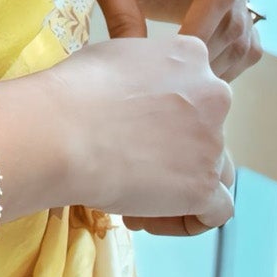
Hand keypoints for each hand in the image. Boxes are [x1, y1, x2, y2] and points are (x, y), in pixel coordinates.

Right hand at [45, 33, 233, 233]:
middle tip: (129, 168)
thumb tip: (135, 95)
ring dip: (182, 186)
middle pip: (206, 132)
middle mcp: (213, 94)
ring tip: (136, 201)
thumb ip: (142, 75)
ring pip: (215, 171)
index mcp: (192, 57)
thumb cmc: (73, 90)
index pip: (196, 92)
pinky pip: (216, 211)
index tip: (132, 133)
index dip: (167, 119)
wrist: (60, 130)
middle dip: (172, 154)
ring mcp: (212, 142)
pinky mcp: (203, 185)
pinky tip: (150, 220)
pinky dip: (189, 220)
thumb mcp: (114, 57)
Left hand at [97, 0, 262, 81]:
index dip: (199, 29)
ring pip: (244, 33)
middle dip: (205, 52)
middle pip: (234, 15)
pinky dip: (225, 63)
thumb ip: (122, 15)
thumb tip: (138, 67)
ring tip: (180, 82)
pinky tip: (194, 75)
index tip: (171, 59)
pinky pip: (246, 40)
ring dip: (217, 64)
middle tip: (171, 79)